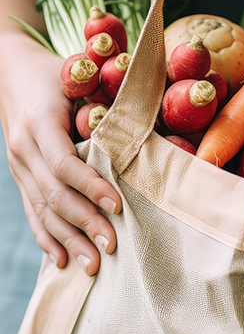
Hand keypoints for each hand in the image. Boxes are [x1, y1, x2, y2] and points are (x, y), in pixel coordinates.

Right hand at [0, 33, 121, 274]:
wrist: (10, 69)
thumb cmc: (53, 72)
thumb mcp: (76, 78)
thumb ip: (101, 105)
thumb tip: (140, 129)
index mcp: (40, 124)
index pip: (65, 164)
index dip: (91, 187)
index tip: (118, 205)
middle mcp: (24, 149)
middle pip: (54, 194)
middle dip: (84, 223)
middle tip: (112, 246)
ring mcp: (17, 165)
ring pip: (41, 210)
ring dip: (68, 239)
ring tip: (92, 264)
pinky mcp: (19, 175)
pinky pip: (30, 211)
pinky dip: (46, 237)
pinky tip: (61, 259)